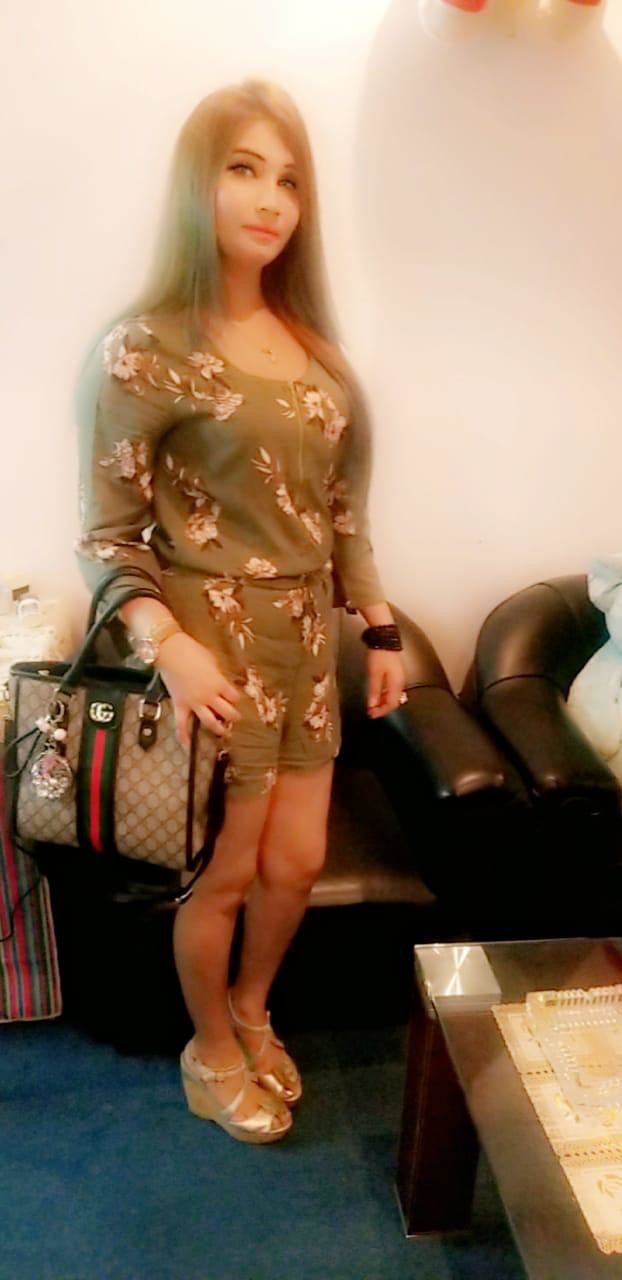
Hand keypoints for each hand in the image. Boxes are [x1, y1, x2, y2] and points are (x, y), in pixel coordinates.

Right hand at [155, 632, 242, 746]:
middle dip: (233, 716)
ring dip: (218, 728)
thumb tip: (221, 682)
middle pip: (227, 712)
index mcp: (219, 684)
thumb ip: (218, 676)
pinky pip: (181, 724)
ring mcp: (194, 703)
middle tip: (235, 717)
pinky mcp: (180, 705)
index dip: (237, 699)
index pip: (234, 697)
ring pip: (210, 722)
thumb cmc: (193, 651)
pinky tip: (187, 746)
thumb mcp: (212, 661)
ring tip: (223, 731)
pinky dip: (184, 736)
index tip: (236, 699)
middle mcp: (209, 696)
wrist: (171, 651)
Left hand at [366, 649, 406, 717]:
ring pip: (393, 696)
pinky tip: (378, 694)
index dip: (381, 711)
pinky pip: (392, 689)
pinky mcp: (396, 674)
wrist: (385, 639)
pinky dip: (385, 695)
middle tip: (371, 711)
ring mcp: (399, 678)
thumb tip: (372, 705)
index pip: (391, 704)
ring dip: (383, 702)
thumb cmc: (380, 655)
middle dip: (383, 708)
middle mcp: (400, 683)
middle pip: (394, 702)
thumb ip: (374, 691)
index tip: (371, 714)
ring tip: (373, 704)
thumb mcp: (374, 674)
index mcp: (397, 684)